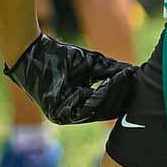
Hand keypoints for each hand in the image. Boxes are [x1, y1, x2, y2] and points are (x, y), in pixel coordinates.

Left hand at [5, 33, 139, 126]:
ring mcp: (62, 116)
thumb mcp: (89, 64)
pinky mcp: (56, 113)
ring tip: (123, 78)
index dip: (122, 94)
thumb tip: (134, 74)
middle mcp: (70, 115)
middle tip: (133, 79)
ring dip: (112, 94)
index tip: (136, 80)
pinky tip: (108, 82)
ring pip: (96, 111)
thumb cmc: (58, 55)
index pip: (105, 106)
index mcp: (77, 105)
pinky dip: (98, 95)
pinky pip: (83, 108)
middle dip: (121, 95)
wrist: (30, 49)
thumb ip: (109, 71)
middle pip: (104, 111)